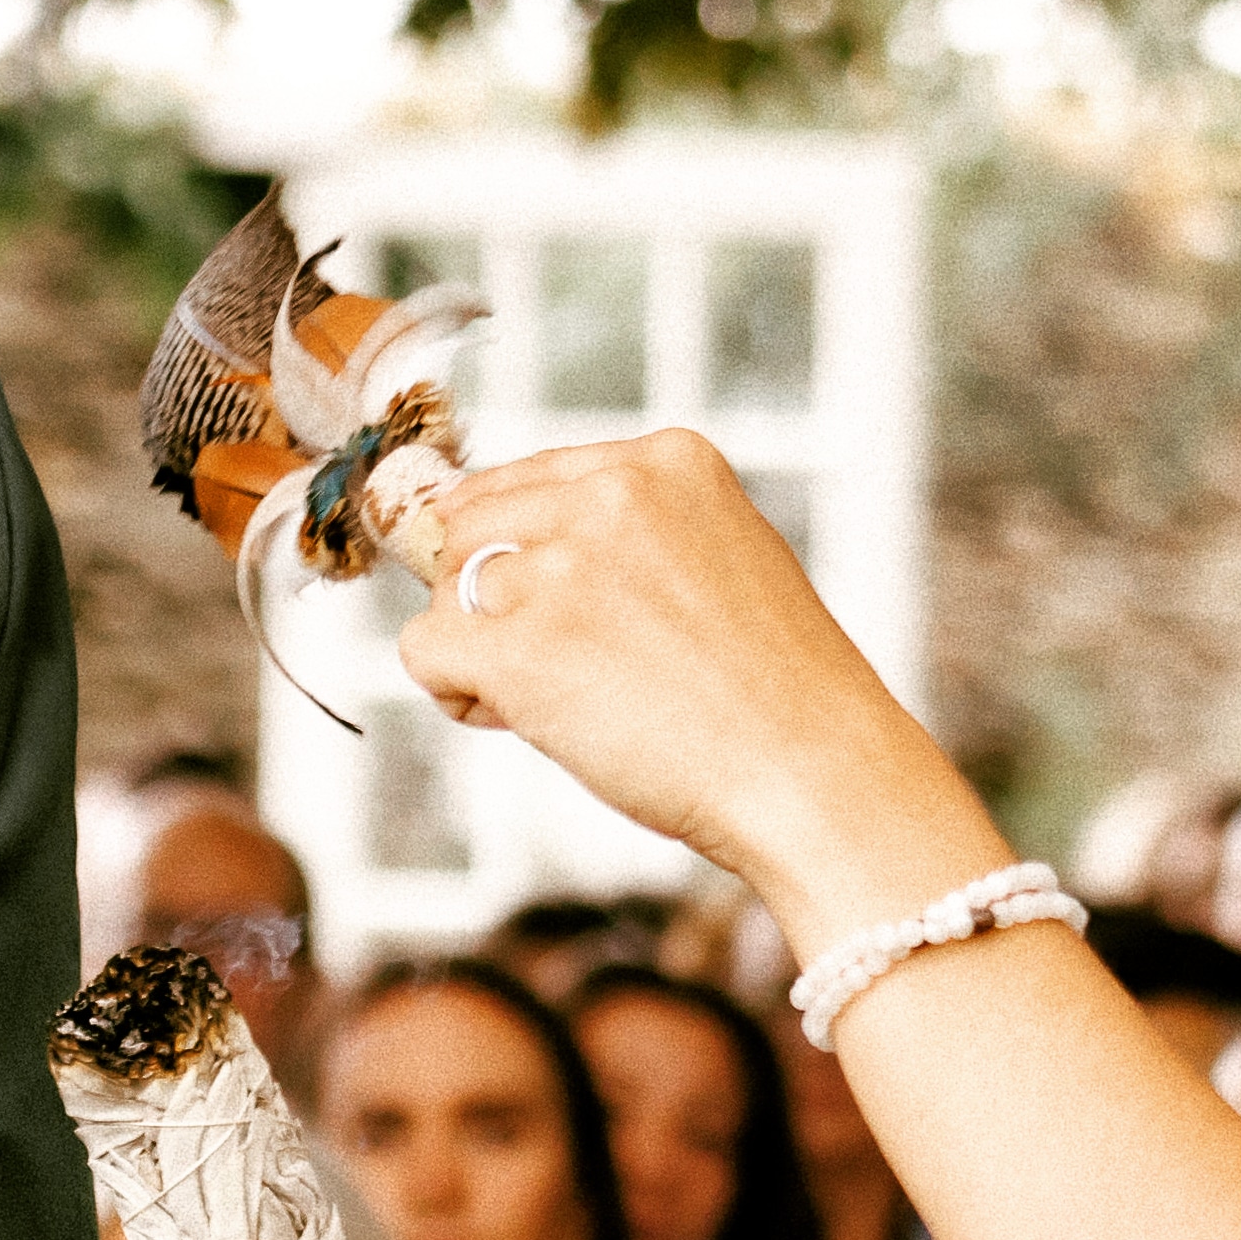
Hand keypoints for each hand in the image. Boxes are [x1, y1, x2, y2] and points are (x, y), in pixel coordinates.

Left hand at [392, 432, 928, 887]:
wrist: (817, 777)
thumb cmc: (780, 694)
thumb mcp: (727, 559)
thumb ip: (636, 533)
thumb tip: (506, 544)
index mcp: (668, 462)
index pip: (528, 479)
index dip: (531, 553)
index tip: (580, 610)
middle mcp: (611, 496)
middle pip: (470, 524)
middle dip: (497, 596)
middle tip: (575, 662)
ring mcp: (563, 569)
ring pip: (444, 590)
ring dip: (486, 649)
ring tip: (572, 700)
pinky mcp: (521, 647)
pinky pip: (424, 651)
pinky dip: (458, 692)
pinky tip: (527, 720)